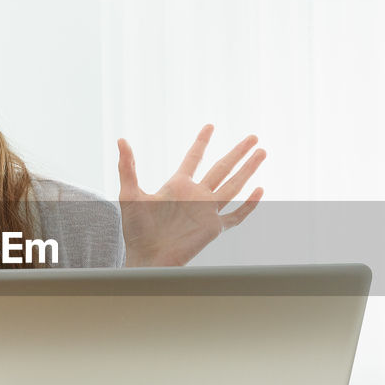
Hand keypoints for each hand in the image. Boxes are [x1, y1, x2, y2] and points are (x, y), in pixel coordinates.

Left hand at [117, 124, 265, 266]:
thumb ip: (127, 167)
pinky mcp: (213, 228)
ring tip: (262, 152)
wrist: (147, 258)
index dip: (202, 142)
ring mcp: (207, 211)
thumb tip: (121, 140)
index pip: (193, 158)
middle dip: (237, 152)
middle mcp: (196, 195)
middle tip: (253, 137)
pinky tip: (260, 190)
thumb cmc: (136, 230)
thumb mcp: (129, 194)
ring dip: (247, 169)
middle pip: (221, 168)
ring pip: (233, 186)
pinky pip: (235, 216)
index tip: (210, 126)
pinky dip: (248, 205)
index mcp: (178, 185)